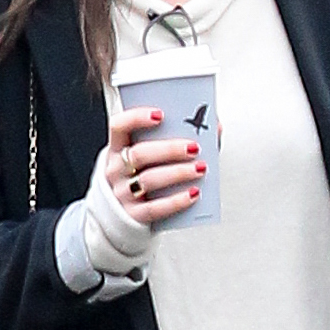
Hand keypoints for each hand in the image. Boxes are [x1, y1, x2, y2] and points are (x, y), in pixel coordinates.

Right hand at [103, 105, 204, 223]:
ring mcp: (122, 193)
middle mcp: (116, 169)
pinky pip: (155, 208)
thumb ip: (175, 138)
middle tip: (194, 147)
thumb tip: (213, 127)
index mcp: (118, 148)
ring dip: (178, 173)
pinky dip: (177, 201)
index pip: (119, 126)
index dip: (136, 118)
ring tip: (200, 169)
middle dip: (169, 149)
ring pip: (149, 180)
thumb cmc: (142, 175)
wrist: (121, 213)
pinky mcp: (134, 215)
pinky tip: (193, 193)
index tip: (160, 115)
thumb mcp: (148, 155)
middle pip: (139, 154)